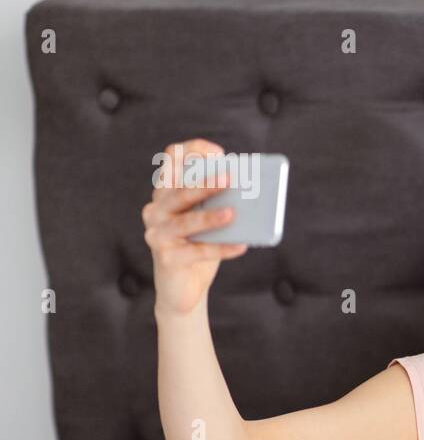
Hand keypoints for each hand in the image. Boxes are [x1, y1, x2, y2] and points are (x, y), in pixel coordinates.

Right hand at [142, 138, 247, 316]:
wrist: (184, 288)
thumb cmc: (200, 246)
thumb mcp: (210, 220)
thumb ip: (220, 203)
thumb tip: (250, 193)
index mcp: (167, 192)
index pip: (172, 159)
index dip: (193, 151)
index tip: (218, 153)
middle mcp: (156, 209)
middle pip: (180, 190)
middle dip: (205, 184)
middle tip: (230, 179)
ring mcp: (157, 233)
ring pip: (185, 221)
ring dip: (209, 216)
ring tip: (232, 214)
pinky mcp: (166, 258)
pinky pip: (197, 251)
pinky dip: (221, 248)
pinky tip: (241, 246)